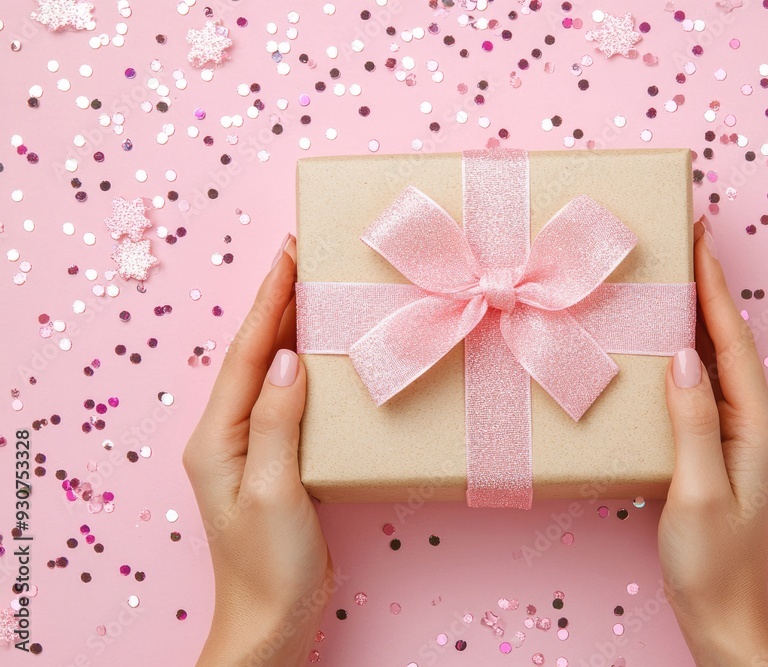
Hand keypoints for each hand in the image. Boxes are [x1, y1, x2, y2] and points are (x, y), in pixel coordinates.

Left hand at [183, 234, 333, 665]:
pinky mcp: (278, 461)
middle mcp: (229, 434)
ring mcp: (253, 447)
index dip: (270, 301)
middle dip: (278, 303)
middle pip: (256, 355)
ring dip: (293, 329)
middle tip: (304, 254)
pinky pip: (292, 401)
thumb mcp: (273, 491)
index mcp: (218, 436)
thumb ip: (277, 422)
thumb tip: (290, 358)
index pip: (248, 354)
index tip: (289, 253)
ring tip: (317, 290)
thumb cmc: (269, 565)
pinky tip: (327, 355)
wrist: (273, 621)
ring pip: (273, 373)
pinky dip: (309, 368)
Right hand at [659, 217, 767, 666]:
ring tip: (671, 277)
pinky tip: (663, 343)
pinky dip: (683, 353)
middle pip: (728, 341)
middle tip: (683, 241)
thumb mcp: (697, 490)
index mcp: (755, 423)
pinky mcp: (717, 445)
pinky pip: (701, 385)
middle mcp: (753, 420)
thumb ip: (692, 421)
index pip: (731, 341)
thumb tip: (681, 356)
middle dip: (707, 289)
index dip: (714, 287)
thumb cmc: (710, 560)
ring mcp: (736, 433)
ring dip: (695, 317)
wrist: (720, 612)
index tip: (699, 238)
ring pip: (714, 359)